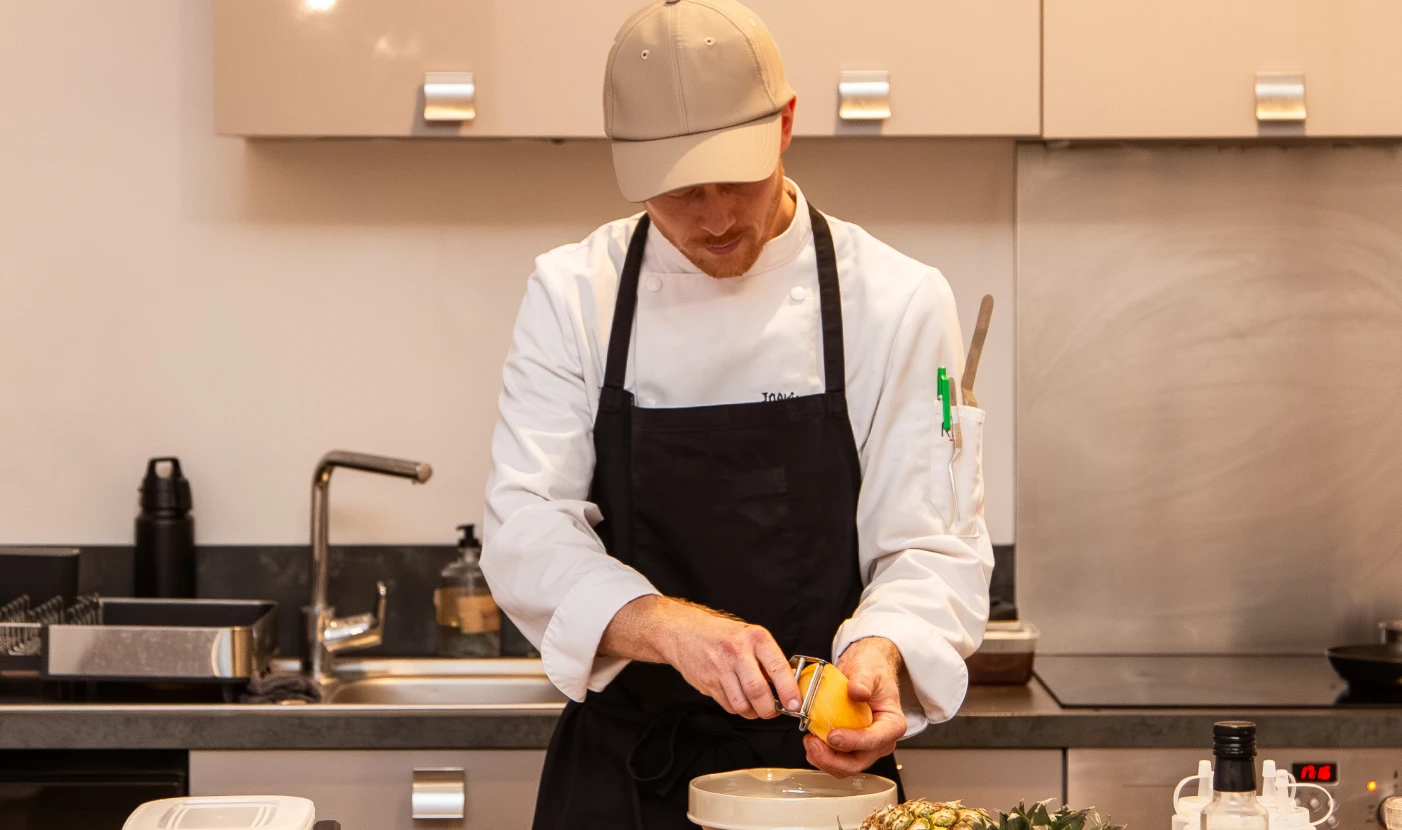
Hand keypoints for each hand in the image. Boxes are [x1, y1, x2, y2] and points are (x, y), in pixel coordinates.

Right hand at [600, 596, 802, 719]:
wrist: (683, 631)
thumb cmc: (722, 635)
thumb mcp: (750, 636)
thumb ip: (768, 659)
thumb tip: (789, 685)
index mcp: (754, 638)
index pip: (777, 667)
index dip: (789, 690)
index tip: (795, 704)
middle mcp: (737, 652)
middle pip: (758, 691)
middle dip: (769, 709)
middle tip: (774, 711)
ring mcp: (720, 669)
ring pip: (742, 704)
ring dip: (753, 712)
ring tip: (756, 706)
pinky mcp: (707, 683)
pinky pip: (728, 706)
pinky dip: (737, 708)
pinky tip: (738, 698)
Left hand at [805, 637, 906, 776]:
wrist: (863, 672)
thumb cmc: (871, 671)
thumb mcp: (868, 669)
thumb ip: (864, 680)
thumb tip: (858, 691)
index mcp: (892, 724)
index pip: (875, 740)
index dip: (853, 742)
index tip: (833, 735)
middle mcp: (880, 740)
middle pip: (858, 762)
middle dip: (833, 759)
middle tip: (813, 743)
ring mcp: (864, 746)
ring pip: (845, 766)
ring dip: (824, 760)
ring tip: (809, 741)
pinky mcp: (850, 747)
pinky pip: (836, 760)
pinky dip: (821, 756)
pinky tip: (811, 741)